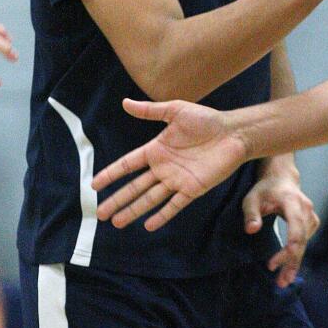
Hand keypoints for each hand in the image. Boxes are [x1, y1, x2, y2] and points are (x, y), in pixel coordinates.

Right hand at [92, 99, 246, 230]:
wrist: (233, 133)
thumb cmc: (207, 120)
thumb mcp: (175, 111)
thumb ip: (150, 111)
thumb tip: (125, 102)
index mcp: (157, 150)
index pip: (128, 165)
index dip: (111, 174)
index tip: (93, 185)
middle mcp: (164, 167)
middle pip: (135, 187)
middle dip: (117, 200)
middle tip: (100, 214)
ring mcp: (177, 180)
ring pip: (150, 199)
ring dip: (134, 210)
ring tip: (117, 223)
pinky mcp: (192, 189)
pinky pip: (174, 205)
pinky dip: (162, 215)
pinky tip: (148, 225)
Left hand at [243, 166, 319, 287]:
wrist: (281, 177)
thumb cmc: (265, 189)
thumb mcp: (251, 198)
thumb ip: (251, 213)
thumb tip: (251, 230)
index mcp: (292, 202)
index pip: (296, 231)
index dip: (286, 251)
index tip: (271, 265)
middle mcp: (306, 209)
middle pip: (302, 241)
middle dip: (292, 263)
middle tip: (282, 283)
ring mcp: (311, 215)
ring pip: (305, 243)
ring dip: (295, 261)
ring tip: (284, 279)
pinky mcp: (311, 221)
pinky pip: (305, 240)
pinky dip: (298, 253)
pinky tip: (289, 264)